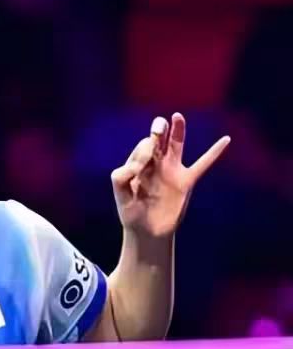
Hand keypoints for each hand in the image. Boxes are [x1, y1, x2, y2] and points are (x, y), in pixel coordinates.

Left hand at [110, 113, 229, 240]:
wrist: (148, 231)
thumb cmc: (131, 213)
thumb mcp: (121, 194)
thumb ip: (122, 177)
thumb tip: (136, 164)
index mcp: (139, 165)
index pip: (144, 147)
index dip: (144, 151)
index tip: (140, 168)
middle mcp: (155, 164)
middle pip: (159, 139)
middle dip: (158, 130)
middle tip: (159, 125)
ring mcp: (172, 171)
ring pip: (176, 145)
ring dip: (177, 131)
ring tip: (176, 117)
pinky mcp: (186, 181)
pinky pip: (203, 164)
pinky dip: (215, 152)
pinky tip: (226, 140)